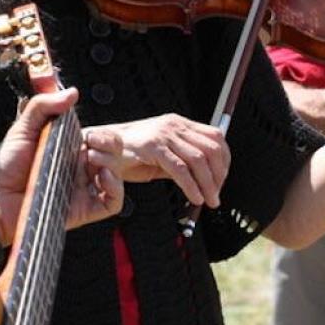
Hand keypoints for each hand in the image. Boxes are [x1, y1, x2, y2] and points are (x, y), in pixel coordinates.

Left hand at [0, 88, 123, 245]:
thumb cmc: (5, 166)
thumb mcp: (22, 127)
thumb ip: (44, 105)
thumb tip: (71, 92)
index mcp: (69, 149)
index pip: (100, 138)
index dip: (103, 134)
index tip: (89, 133)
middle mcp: (79, 168)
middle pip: (114, 154)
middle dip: (111, 144)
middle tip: (91, 144)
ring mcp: (83, 189)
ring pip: (117, 174)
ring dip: (112, 162)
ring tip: (92, 159)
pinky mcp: (84, 209)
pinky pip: (113, 202)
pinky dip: (115, 187)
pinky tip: (101, 177)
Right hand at [85, 114, 230, 208]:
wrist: (99, 148)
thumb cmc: (130, 155)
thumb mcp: (162, 155)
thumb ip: (182, 162)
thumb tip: (205, 179)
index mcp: (179, 123)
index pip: (215, 136)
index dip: (224, 160)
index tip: (222, 180)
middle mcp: (174, 125)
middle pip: (212, 148)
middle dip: (219, 175)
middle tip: (217, 195)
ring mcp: (164, 134)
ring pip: (199, 160)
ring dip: (209, 184)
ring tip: (210, 201)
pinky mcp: (153, 147)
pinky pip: (180, 169)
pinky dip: (191, 186)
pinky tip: (195, 198)